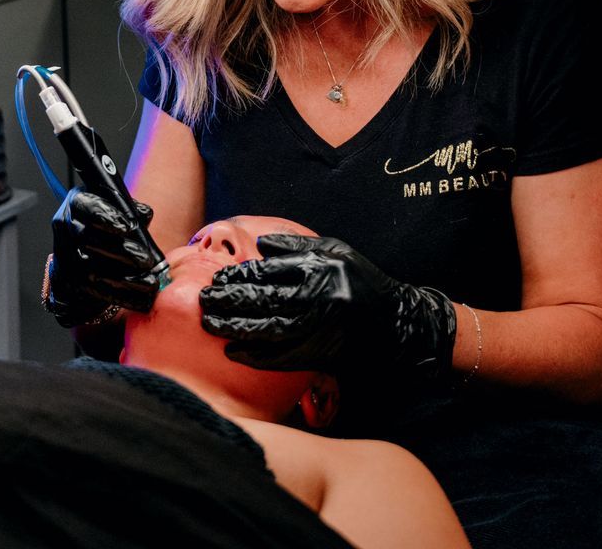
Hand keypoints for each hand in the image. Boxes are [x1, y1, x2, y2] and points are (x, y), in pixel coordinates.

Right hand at [42, 188, 161, 326]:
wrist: (86, 260)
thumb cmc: (108, 230)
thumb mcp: (120, 214)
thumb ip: (131, 211)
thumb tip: (145, 214)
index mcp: (78, 203)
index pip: (87, 205)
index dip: (106, 215)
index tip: (128, 226)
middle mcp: (66, 225)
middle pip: (88, 237)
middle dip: (121, 250)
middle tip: (146, 260)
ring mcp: (64, 254)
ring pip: (90, 267)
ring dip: (124, 278)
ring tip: (150, 283)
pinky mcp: (69, 280)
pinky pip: (94, 289)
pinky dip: (120, 295)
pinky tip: (142, 299)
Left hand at [198, 233, 456, 377]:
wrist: (397, 322)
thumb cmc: (363, 282)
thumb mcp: (336, 251)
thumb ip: (297, 245)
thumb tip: (260, 243)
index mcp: (321, 267)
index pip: (269, 270)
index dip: (239, 275)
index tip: (217, 277)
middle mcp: (319, 296)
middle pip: (263, 299)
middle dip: (229, 300)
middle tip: (203, 300)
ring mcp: (321, 327)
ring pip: (268, 328)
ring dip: (235, 327)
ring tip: (210, 324)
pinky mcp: (323, 353)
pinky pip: (283, 357)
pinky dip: (256, 356)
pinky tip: (235, 352)